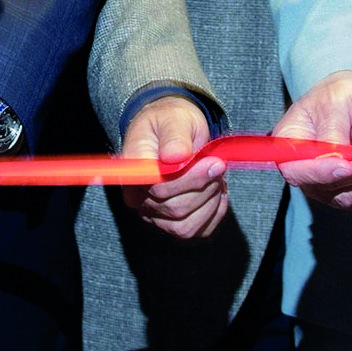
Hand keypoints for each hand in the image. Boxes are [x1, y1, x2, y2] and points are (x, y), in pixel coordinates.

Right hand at [119, 96, 225, 238]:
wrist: (173, 131)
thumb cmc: (171, 123)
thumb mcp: (173, 118)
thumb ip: (174, 136)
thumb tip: (175, 156)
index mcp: (133, 170)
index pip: (159, 189)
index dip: (191, 180)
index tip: (214, 163)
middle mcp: (137, 198)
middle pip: (175, 210)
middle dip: (204, 188)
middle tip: (218, 165)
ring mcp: (153, 214)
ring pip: (186, 227)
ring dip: (210, 203)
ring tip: (216, 177)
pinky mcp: (171, 224)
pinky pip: (198, 231)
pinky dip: (214, 213)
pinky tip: (215, 192)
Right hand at [273, 71, 351, 210]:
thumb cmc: (343, 94)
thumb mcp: (338, 103)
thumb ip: (333, 132)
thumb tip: (334, 159)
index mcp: (290, 142)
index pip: (295, 169)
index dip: (319, 173)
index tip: (346, 167)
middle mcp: (304, 167)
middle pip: (325, 187)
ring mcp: (325, 182)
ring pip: (348, 198)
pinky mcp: (348, 190)